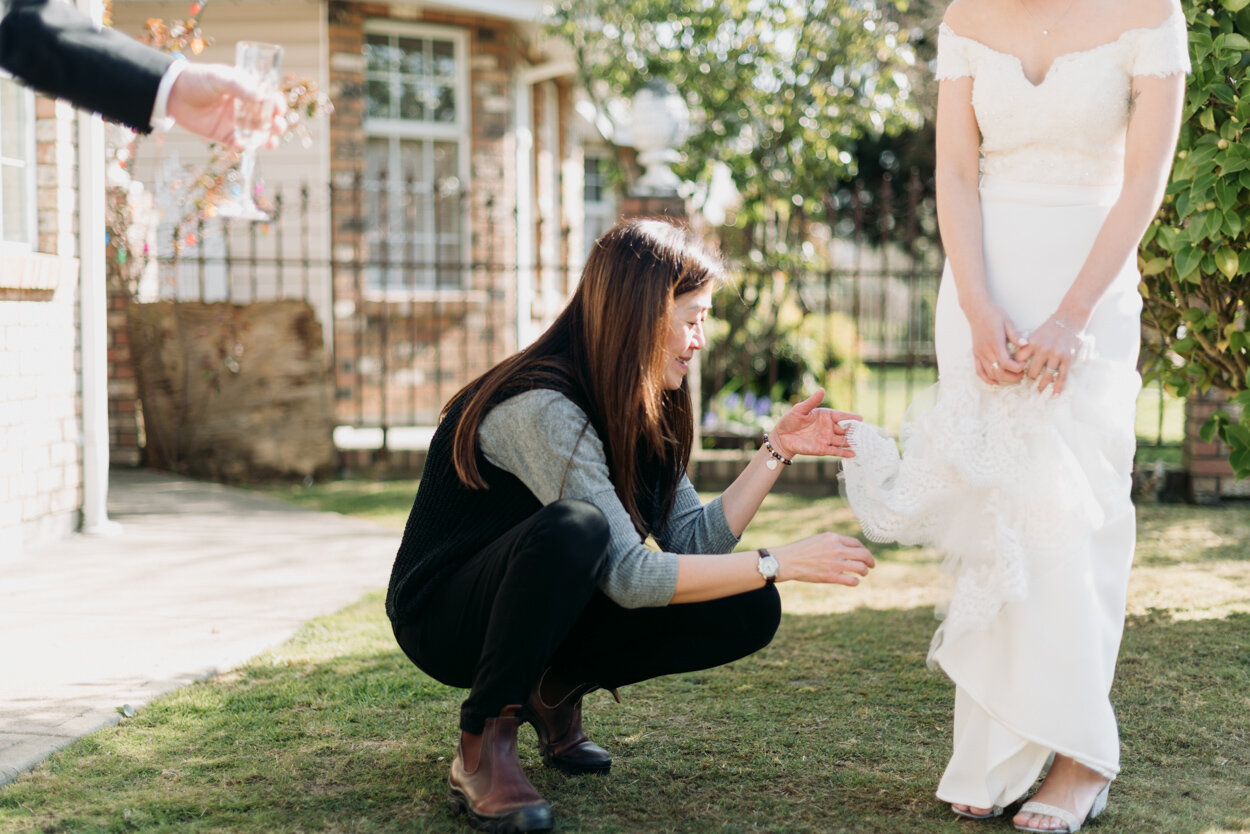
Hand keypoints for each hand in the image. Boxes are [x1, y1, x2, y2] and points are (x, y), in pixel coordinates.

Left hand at [167, 63, 288, 148]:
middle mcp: (245, 108)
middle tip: (277, 126)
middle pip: (268, 119)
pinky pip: (239, 144)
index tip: (279, 109)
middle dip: (276, 125)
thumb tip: (261, 97)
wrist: (171, 93)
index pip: (269, 99)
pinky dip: (243, 147)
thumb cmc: (197, 79)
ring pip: (258, 134)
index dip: (277, 104)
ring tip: (269, 142)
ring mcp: (236, 123)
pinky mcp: (224, 135)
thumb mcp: (219, 77)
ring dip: (266, 139)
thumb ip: (239, 86)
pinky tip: (241, 145)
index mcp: (247, 90)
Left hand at [769, 389, 861, 459]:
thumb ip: (812, 401)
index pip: (841, 416)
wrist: (781, 437)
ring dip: (852, 442)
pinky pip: (835, 451)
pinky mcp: (822, 449)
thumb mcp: (800, 409)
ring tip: (862, 444)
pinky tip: (853, 453)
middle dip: (855, 431)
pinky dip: (844, 452)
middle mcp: (829, 427)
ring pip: (842, 440)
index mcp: (825, 416)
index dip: (851, 417)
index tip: (860, 419)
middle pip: (845, 429)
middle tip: (865, 433)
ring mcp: (826, 438)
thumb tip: (822, 390)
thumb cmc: (790, 420)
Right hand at [773, 533, 874, 585]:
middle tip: (872, 565)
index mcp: (833, 538)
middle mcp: (836, 549)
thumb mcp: (819, 539)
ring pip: (860, 568)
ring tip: (863, 573)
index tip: (865, 554)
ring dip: (864, 571)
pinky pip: (851, 580)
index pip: (856, 543)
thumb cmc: (802, 550)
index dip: (864, 549)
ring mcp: (835, 563)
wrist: (788, 561)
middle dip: (870, 560)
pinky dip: (855, 581)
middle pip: (863, 554)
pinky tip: (853, 581)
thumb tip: (849, 548)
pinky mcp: (831, 576)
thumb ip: (834, 542)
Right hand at [965, 298, 1026, 385]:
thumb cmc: (993, 314)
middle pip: (998, 372)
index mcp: (995, 343)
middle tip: (1022, 374)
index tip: (1024, 364)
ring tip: (1013, 377)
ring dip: (1002, 379)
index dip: (1017, 368)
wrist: (976, 310)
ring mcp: (979, 354)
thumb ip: (1016, 335)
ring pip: (990, 374)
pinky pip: (979, 371)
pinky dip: (987, 379)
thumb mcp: (1008, 322)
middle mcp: (985, 351)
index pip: (1006, 363)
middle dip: (1012, 377)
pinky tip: (995, 382)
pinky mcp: (975, 354)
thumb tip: (1026, 345)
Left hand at [1014, 314, 1083, 394]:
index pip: (1019, 360)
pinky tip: (1054, 394)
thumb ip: (1027, 347)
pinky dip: (1058, 387)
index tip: (1014, 374)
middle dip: (1030, 377)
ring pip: (1046, 376)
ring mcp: (1056, 354)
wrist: (1070, 318)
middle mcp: (1043, 349)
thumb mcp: (1035, 334)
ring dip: (1042, 385)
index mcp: (1032, 343)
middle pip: (1031, 371)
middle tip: (1029, 382)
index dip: (1016, 368)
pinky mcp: (1068, 358)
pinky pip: (1062, 376)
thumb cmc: (1051, 327)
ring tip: (1039, 390)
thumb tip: (1017, 361)